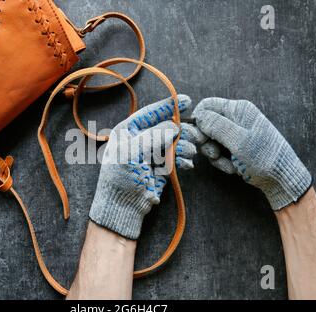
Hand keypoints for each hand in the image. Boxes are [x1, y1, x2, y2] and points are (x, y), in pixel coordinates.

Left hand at [89, 95, 196, 239]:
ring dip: (184, 145)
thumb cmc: (120, 178)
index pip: (149, 113)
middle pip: (165, 127)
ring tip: (190, 152)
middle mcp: (140, 139)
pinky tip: (187, 164)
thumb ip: (152, 136)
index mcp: (127, 131)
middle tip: (195, 134)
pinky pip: (177, 157)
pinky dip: (184, 159)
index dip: (167, 106)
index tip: (186, 101)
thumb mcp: (132, 152)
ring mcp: (151, 153)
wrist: (123, 206)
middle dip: (181, 130)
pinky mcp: (161, 167)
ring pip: (173, 142)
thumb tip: (174, 126)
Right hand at [191, 98, 311, 210]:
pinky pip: (218, 151)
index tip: (200, 137)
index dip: (199, 120)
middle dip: (206, 142)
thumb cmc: (264, 157)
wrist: (281, 178)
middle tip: (214, 154)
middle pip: (205, 124)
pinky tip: (233, 168)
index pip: (207, 105)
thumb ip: (217, 126)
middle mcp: (235, 118)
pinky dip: (222, 161)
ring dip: (214, 155)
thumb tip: (198, 116)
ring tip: (228, 164)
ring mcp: (235, 133)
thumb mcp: (239, 140)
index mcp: (238, 109)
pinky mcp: (235, 147)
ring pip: (210, 140)